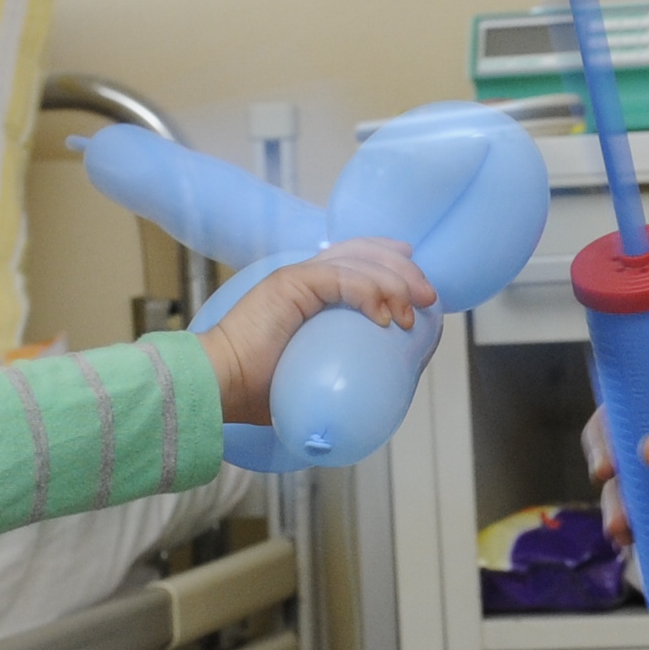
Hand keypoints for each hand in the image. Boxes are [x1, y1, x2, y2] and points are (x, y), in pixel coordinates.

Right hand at [198, 237, 434, 429]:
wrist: (220, 385)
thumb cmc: (260, 389)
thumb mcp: (315, 374)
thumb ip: (339, 369)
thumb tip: (373, 395)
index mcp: (308, 289)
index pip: (355, 258)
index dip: (389, 259)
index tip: (418, 278)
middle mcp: (304, 276)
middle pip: (363, 254)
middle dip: (403, 271)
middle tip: (428, 298)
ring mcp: (297, 277)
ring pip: (357, 262)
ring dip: (393, 283)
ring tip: (411, 312)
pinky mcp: (289, 284)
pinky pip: (339, 278)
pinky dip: (367, 292)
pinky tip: (383, 316)